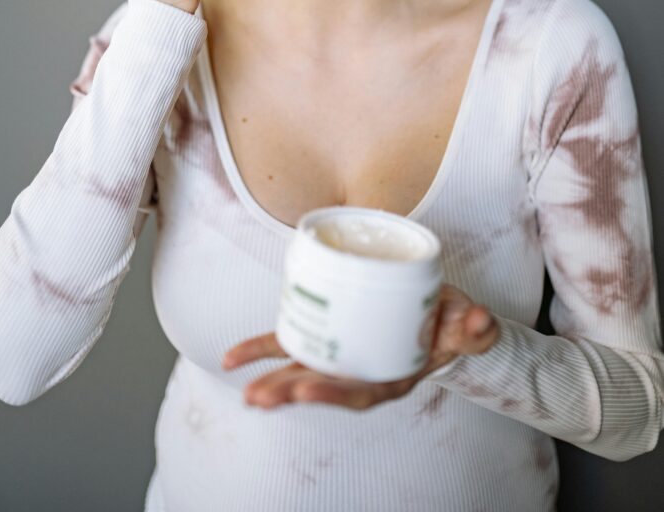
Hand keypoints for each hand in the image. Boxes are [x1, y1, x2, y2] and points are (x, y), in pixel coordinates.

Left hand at [222, 283, 499, 410]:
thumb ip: (473, 327)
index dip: (332, 394)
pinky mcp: (326, 335)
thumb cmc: (451, 321)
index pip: (361, 393)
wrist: (440, 312)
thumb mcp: (466, 323)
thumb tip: (479, 322)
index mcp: (392, 376)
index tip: (305, 391)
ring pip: (302, 370)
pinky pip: (290, 343)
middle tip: (259, 396)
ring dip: (270, 378)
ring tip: (242, 385)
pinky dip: (260, 349)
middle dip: (289, 392)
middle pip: (322, 387)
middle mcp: (362, 372)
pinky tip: (231, 358)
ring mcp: (342, 355)